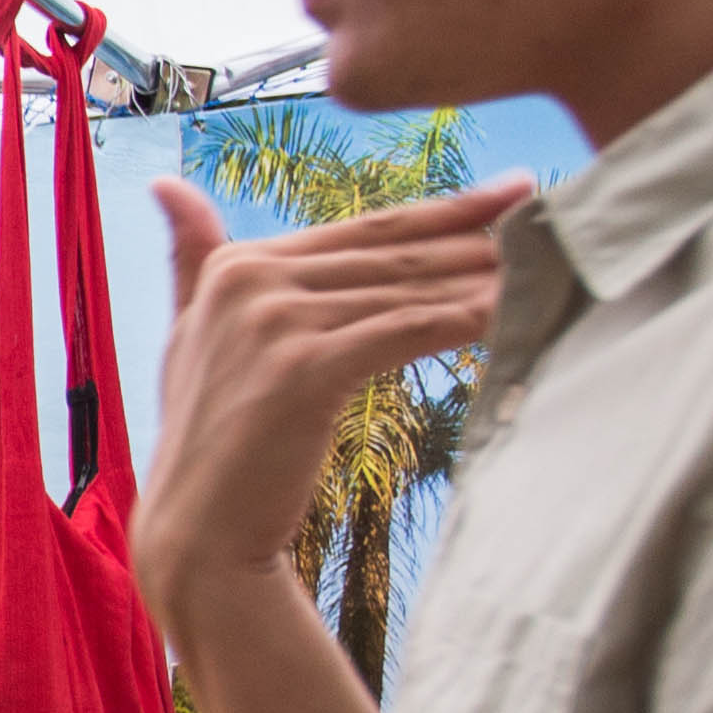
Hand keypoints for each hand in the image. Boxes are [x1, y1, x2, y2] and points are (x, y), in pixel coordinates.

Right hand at [136, 176, 524, 617]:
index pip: (360, 230)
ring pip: (405, 290)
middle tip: (547, 213)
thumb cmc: (209, 438)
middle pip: (390, 254)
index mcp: (231, 266)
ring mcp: (274, 323)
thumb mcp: (188, 333)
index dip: (442, 209)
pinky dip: (464, 319)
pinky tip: (512, 309)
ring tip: (545, 260)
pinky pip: (406, 331)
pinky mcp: (305, 368)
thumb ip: (191, 258)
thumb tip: (165, 183)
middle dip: (475, 234)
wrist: (198, 529)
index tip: (509, 190)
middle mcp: (249, 282)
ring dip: (482, 274)